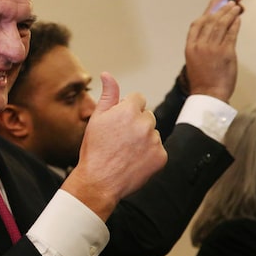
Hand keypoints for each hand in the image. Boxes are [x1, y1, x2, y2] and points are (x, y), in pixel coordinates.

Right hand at [64, 73, 166, 220]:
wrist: (99, 181)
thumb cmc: (94, 150)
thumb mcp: (96, 119)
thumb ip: (107, 94)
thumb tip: (107, 74)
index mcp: (129, 110)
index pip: (138, 99)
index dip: (126, 109)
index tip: (117, 123)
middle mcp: (145, 123)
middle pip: (147, 115)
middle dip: (136, 123)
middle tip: (119, 140)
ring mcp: (155, 141)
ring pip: (152, 133)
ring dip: (143, 139)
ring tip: (124, 152)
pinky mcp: (161, 157)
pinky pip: (158, 150)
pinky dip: (148, 155)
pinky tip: (133, 161)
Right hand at [183, 0, 243, 102]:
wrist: (208, 94)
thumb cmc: (202, 79)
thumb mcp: (195, 60)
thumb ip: (200, 45)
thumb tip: (211, 31)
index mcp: (190, 47)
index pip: (197, 23)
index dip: (207, 12)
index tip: (215, 6)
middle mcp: (199, 46)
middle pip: (210, 20)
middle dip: (221, 8)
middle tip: (230, 2)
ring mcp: (212, 48)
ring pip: (221, 24)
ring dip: (230, 13)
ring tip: (237, 7)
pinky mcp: (225, 52)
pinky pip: (231, 33)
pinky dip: (235, 24)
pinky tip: (239, 19)